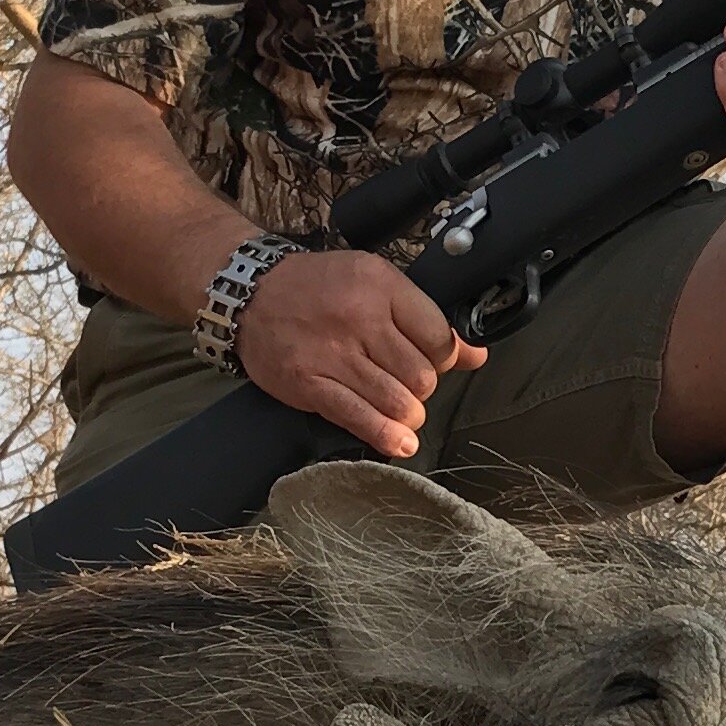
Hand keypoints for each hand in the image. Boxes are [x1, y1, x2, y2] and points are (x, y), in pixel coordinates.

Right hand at [233, 248, 483, 457]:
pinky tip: (399, 444)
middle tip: (408, 385)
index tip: (433, 362)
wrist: (250, 294)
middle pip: (420, 374)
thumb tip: (476, 355)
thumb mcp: (374, 281)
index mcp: (381, 286)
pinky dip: (385, 436)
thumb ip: (424, 317)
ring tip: (403, 411)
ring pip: (396, 400)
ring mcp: (333, 354)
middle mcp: (359, 318)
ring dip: (408, 414)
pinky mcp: (310, 383)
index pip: (438, 336)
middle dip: (423, 388)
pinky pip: (358, 418)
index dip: (444, 358)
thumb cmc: (317, 287)